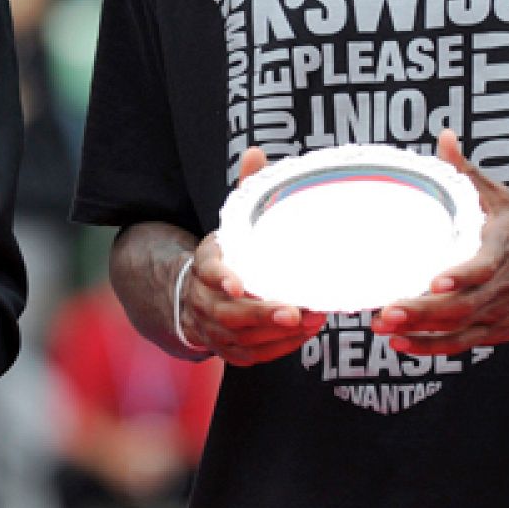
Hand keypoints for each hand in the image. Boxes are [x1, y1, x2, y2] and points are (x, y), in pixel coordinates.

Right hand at [180, 147, 326, 364]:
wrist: (196, 298)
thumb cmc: (228, 255)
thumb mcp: (232, 222)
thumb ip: (246, 189)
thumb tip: (256, 152)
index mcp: (205, 265)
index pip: (208, 272)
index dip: (222, 279)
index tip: (238, 284)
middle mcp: (205, 300)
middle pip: (230, 313)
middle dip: (262, 314)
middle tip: (295, 312)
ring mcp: (216, 329)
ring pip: (244, 337)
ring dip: (277, 332)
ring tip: (312, 320)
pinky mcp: (230, 350)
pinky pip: (254, 354)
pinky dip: (279, 347)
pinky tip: (304, 334)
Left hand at [371, 131, 508, 354]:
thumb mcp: (503, 198)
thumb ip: (468, 173)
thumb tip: (444, 137)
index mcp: (505, 249)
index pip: (485, 267)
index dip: (462, 276)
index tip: (436, 281)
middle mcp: (505, 286)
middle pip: (463, 306)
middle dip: (423, 311)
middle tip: (386, 312)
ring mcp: (503, 313)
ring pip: (461, 328)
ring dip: (421, 333)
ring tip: (384, 328)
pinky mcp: (500, 331)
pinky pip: (465, 343)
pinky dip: (434, 347)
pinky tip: (403, 345)